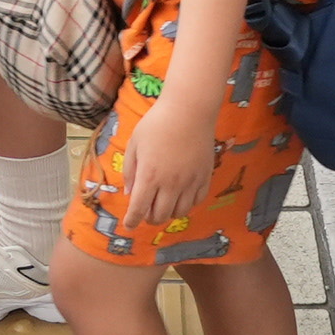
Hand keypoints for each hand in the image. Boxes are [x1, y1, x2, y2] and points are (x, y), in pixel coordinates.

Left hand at [117, 97, 219, 232]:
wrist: (189, 110)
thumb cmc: (156, 124)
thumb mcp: (135, 144)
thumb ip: (130, 170)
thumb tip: (129, 193)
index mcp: (149, 176)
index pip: (139, 209)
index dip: (132, 221)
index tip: (129, 225)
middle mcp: (170, 184)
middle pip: (159, 215)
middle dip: (149, 218)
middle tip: (146, 212)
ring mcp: (190, 182)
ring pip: (179, 212)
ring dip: (168, 213)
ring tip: (163, 204)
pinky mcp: (204, 177)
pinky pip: (196, 201)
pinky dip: (187, 204)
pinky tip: (181, 196)